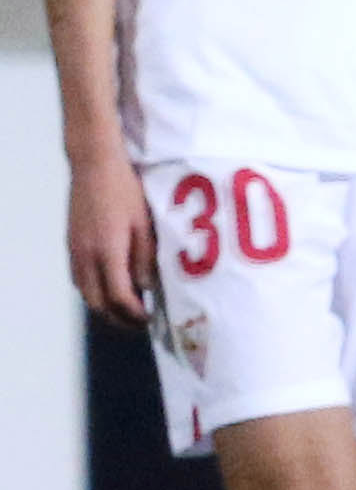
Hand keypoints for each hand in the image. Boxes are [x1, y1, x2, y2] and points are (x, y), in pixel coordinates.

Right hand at [68, 154, 153, 327]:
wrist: (94, 167)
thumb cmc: (124, 191)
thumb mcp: (144, 224)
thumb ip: (145, 258)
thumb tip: (147, 287)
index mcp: (107, 252)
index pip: (118, 297)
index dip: (134, 313)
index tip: (150, 319)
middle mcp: (85, 256)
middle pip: (97, 303)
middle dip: (119, 318)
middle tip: (140, 322)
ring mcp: (74, 252)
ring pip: (85, 293)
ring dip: (105, 307)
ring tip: (128, 310)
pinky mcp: (71, 245)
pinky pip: (79, 279)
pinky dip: (94, 291)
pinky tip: (110, 288)